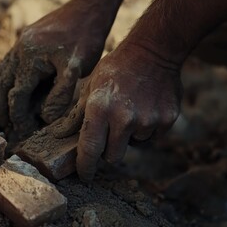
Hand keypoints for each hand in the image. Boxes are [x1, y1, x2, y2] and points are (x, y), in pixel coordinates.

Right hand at [0, 0, 115, 138]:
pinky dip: (8, 80)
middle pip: (2, 85)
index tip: (23, 132)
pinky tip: (15, 88)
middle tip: (5, 127)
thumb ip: (59, 96)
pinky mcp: (25, 40)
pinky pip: (9, 63)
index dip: (19, 117)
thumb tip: (44, 118)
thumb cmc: (86, 38)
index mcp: (30, 60)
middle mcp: (19, 51)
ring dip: (2, 94)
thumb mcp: (76, 70)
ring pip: (2, 74)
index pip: (18, 96)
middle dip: (2, 108)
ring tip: (5, 112)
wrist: (88, 9)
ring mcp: (20, 43)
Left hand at [53, 41, 182, 181]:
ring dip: (129, 136)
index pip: (90, 150)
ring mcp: (147, 121)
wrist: (153, 52)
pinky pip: (151, 137)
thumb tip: (61, 134)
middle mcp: (124, 119)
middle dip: (109, 149)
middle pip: (113, 156)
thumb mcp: (90, 86)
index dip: (86, 167)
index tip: (84, 175)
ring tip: (130, 111)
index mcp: (100, 109)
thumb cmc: (116, 68)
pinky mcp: (166, 120)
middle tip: (110, 131)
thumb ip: (77, 114)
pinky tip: (145, 108)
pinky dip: (146, 129)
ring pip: (133, 146)